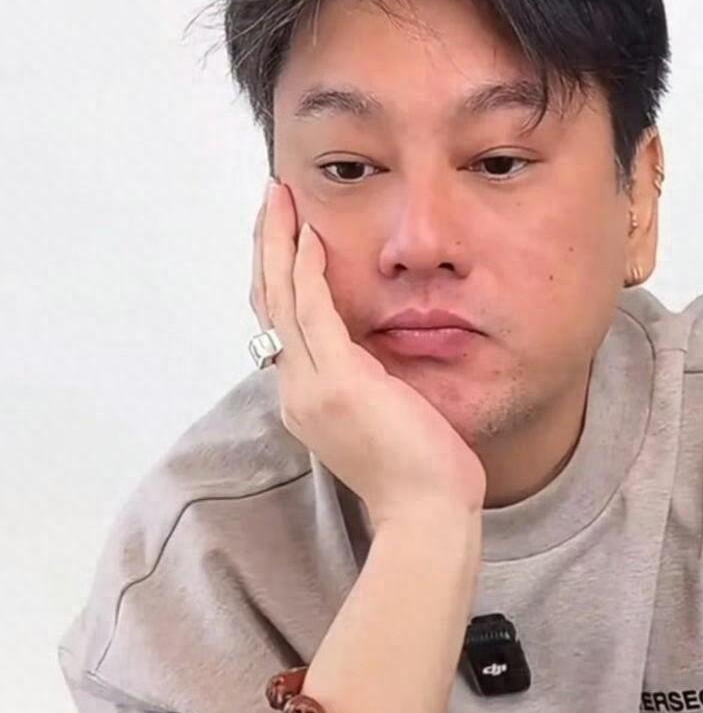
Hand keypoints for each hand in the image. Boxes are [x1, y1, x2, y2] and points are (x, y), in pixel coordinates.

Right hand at [250, 178, 486, 526]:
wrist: (426, 514)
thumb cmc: (417, 474)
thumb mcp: (383, 420)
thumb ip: (367, 386)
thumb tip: (376, 359)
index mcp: (306, 400)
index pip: (281, 325)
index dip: (276, 276)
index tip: (282, 236)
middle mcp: (297, 390)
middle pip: (267, 303)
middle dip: (266, 247)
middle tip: (270, 199)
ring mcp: (312, 386)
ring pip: (280, 299)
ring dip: (277, 243)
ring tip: (278, 199)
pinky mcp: (340, 380)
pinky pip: (313, 311)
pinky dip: (306, 271)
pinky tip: (308, 236)